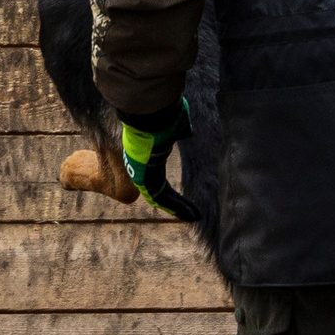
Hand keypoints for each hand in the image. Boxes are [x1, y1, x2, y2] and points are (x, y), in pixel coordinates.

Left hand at [119, 100, 199, 220]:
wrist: (148, 117)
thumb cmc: (161, 117)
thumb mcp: (174, 125)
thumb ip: (180, 130)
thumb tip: (188, 132)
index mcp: (146, 157)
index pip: (158, 178)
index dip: (170, 190)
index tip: (178, 198)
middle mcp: (141, 168)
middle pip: (160, 190)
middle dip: (176, 203)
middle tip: (188, 212)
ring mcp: (141, 174)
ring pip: (162, 198)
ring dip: (178, 208)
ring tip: (193, 217)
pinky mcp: (144, 180)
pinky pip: (162, 199)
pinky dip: (176, 208)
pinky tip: (189, 215)